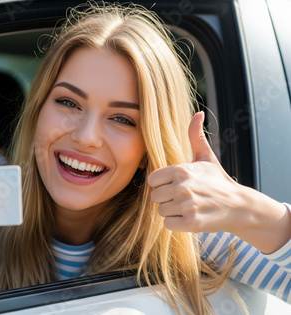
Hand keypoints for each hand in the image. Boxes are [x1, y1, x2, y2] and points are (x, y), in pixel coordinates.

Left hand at [148, 112, 290, 252]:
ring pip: (161, 211)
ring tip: (188, 207)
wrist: (239, 205)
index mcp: (181, 170)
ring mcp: (187, 206)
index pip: (152, 180)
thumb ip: (196, 136)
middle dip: (166, 199)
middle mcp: (182, 187)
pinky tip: (190, 217)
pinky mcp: (191, 223)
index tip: (175, 185)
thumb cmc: (218, 180)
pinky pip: (168, 224)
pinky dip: (177, 223)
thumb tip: (198, 113)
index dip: (162, 184)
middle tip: (184, 197)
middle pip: (155, 197)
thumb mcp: (206, 157)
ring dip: (172, 211)